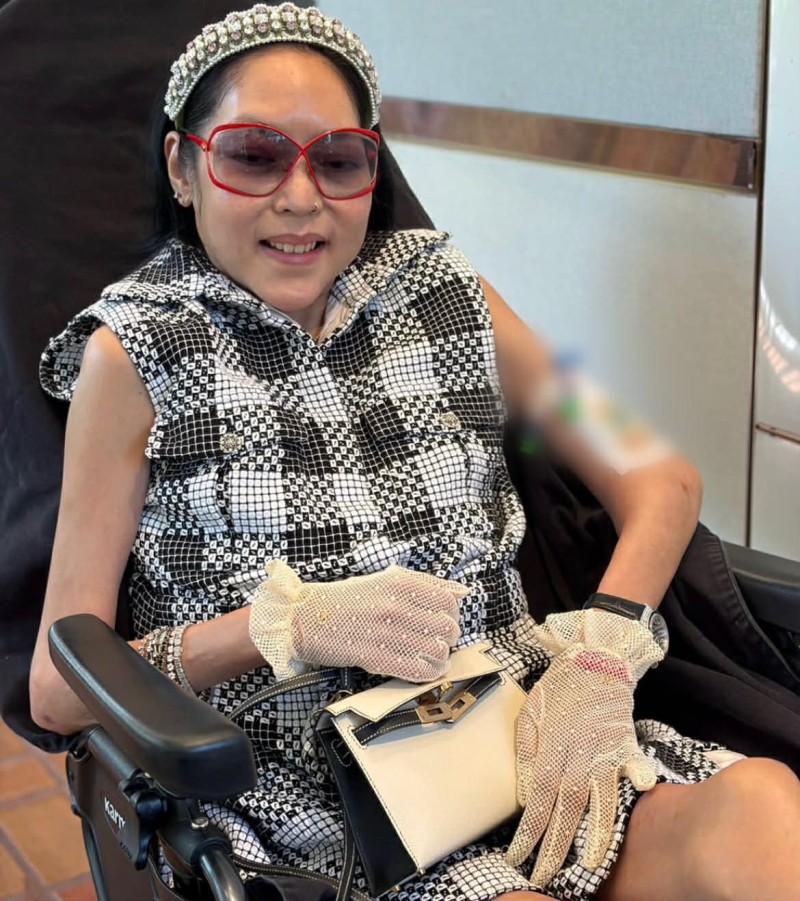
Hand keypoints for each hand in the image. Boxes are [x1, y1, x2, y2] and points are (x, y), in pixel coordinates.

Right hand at [249, 561, 465, 680]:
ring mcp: (387, 633)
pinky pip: (417, 670)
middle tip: (438, 641)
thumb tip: (461, 591)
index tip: (445, 621)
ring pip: (436, 651)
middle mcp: (397, 606)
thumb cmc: (347, 598)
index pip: (448, 601)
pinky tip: (425, 670)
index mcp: (401, 583)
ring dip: (440, 658)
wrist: (308, 618)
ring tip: (431, 657)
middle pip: (446, 628)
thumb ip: (423, 584)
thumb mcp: (385, 580)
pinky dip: (428, 673)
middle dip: (448, 638)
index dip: (452, 615)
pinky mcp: (376, 658)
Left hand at [506, 609, 662, 886]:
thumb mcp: (529, 715)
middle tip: (543, 878)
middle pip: (565, 810)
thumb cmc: (557, 689)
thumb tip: (526, 796)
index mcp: (550, 748)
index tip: (517, 859)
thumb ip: (526, 755)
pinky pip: (632, 770)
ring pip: (599, 800)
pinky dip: (636, 784)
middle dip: (554, 849)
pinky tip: (637, 804)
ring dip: (594, 836)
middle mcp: (577, 755)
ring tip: (586, 869)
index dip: (527, 833)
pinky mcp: (625, 745)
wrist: (594, 659)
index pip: (537, 800)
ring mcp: (604, 751)